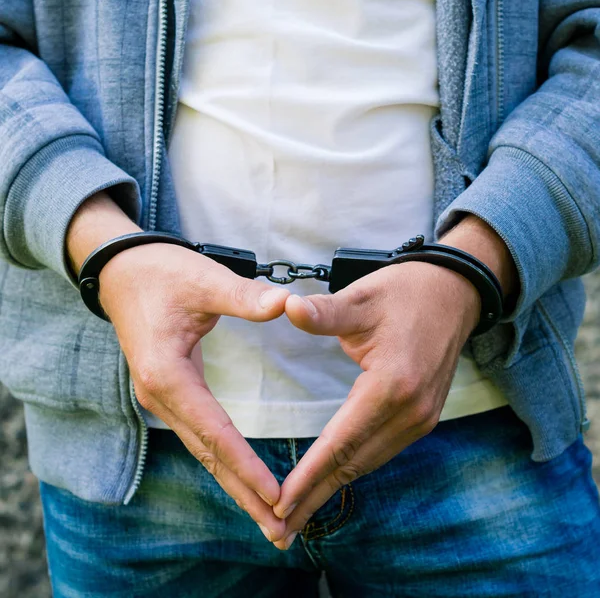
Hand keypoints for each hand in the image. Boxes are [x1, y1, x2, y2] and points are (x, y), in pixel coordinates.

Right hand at [67, 193, 289, 543]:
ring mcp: (161, 398)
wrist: (121, 271)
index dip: (246, 464)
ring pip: (203, 450)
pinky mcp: (169, 392)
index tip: (276, 495)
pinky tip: (240, 477)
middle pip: (208, 454)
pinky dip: (223, 461)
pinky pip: (199, 436)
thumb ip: (244, 296)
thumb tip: (287, 304)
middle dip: (243, 492)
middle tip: (279, 530)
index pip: (214, 430)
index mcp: (167, 374)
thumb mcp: (204, 280)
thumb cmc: (161, 273)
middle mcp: (160, 395)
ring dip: (234, 483)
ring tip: (266, 516)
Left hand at [271, 261, 480, 549]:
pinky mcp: (423, 416)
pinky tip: (333, 479)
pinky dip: (353, 469)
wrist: (454, 294)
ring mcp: (421, 417)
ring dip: (333, 488)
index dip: (309, 475)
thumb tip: (284, 307)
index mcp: (392, 384)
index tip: (280, 505)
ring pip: (369, 462)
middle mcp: (411, 410)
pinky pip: (382, 451)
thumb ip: (323, 312)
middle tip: (280, 530)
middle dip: (315, 496)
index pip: (341, 441)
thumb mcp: (361, 298)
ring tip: (299, 515)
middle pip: (354, 463)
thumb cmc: (405, 293)